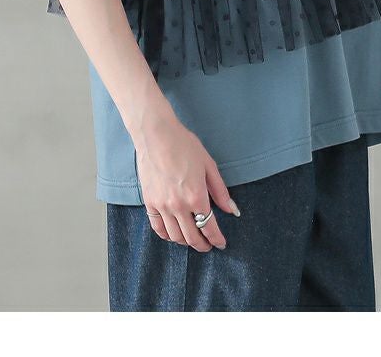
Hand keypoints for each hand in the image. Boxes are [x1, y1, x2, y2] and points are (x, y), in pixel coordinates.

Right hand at [133, 112, 238, 251]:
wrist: (156, 135)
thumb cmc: (184, 145)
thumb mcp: (208, 165)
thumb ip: (220, 191)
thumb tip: (232, 210)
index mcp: (196, 196)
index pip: (209, 227)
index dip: (216, 239)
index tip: (220, 244)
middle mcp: (178, 206)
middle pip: (192, 237)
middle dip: (202, 245)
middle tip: (208, 246)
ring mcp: (162, 206)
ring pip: (174, 236)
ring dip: (185, 242)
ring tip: (192, 240)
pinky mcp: (149, 202)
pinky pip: (158, 228)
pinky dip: (167, 235)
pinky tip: (173, 234)